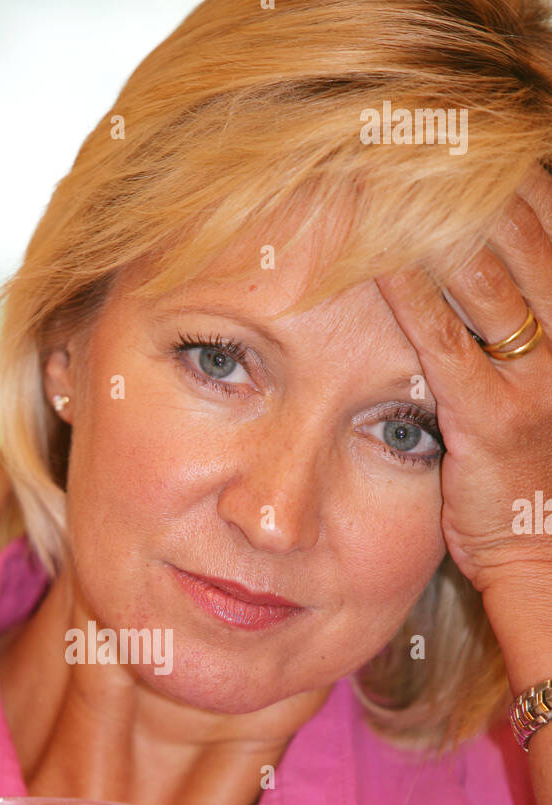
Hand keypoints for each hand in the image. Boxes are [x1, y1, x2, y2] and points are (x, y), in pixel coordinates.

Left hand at [375, 164, 551, 595]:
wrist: (546, 558)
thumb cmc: (534, 477)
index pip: (551, 226)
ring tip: (384, 172)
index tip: (462, 138)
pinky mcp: (490, 418)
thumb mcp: (540, 391)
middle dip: (465, 181)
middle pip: (518, 233)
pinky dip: (410, 290)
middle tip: (410, 138)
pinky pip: (444, 338)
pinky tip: (377, 254)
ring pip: (483, 274)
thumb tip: (480, 279)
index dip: (509, 177)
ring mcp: (537, 379)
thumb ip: (517, 332)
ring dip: (430, 219)